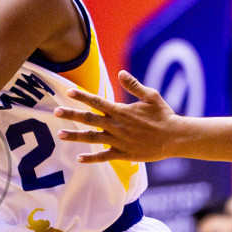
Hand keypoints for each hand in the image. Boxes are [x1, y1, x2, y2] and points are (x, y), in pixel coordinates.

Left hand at [54, 70, 181, 162]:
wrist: (175, 138)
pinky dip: (91, 158)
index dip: (82, 96)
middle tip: (55, 111)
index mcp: (122, 111)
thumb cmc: (164, 115)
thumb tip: (121, 73)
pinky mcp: (123, 154)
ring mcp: (119, 141)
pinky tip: (79, 158)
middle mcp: (117, 126)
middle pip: (89, 119)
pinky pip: (104, 156)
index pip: (97, 101)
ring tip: (60, 134)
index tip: (68, 92)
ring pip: (92, 138)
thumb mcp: (151, 96)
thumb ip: (134, 86)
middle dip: (71, 114)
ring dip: (75, 136)